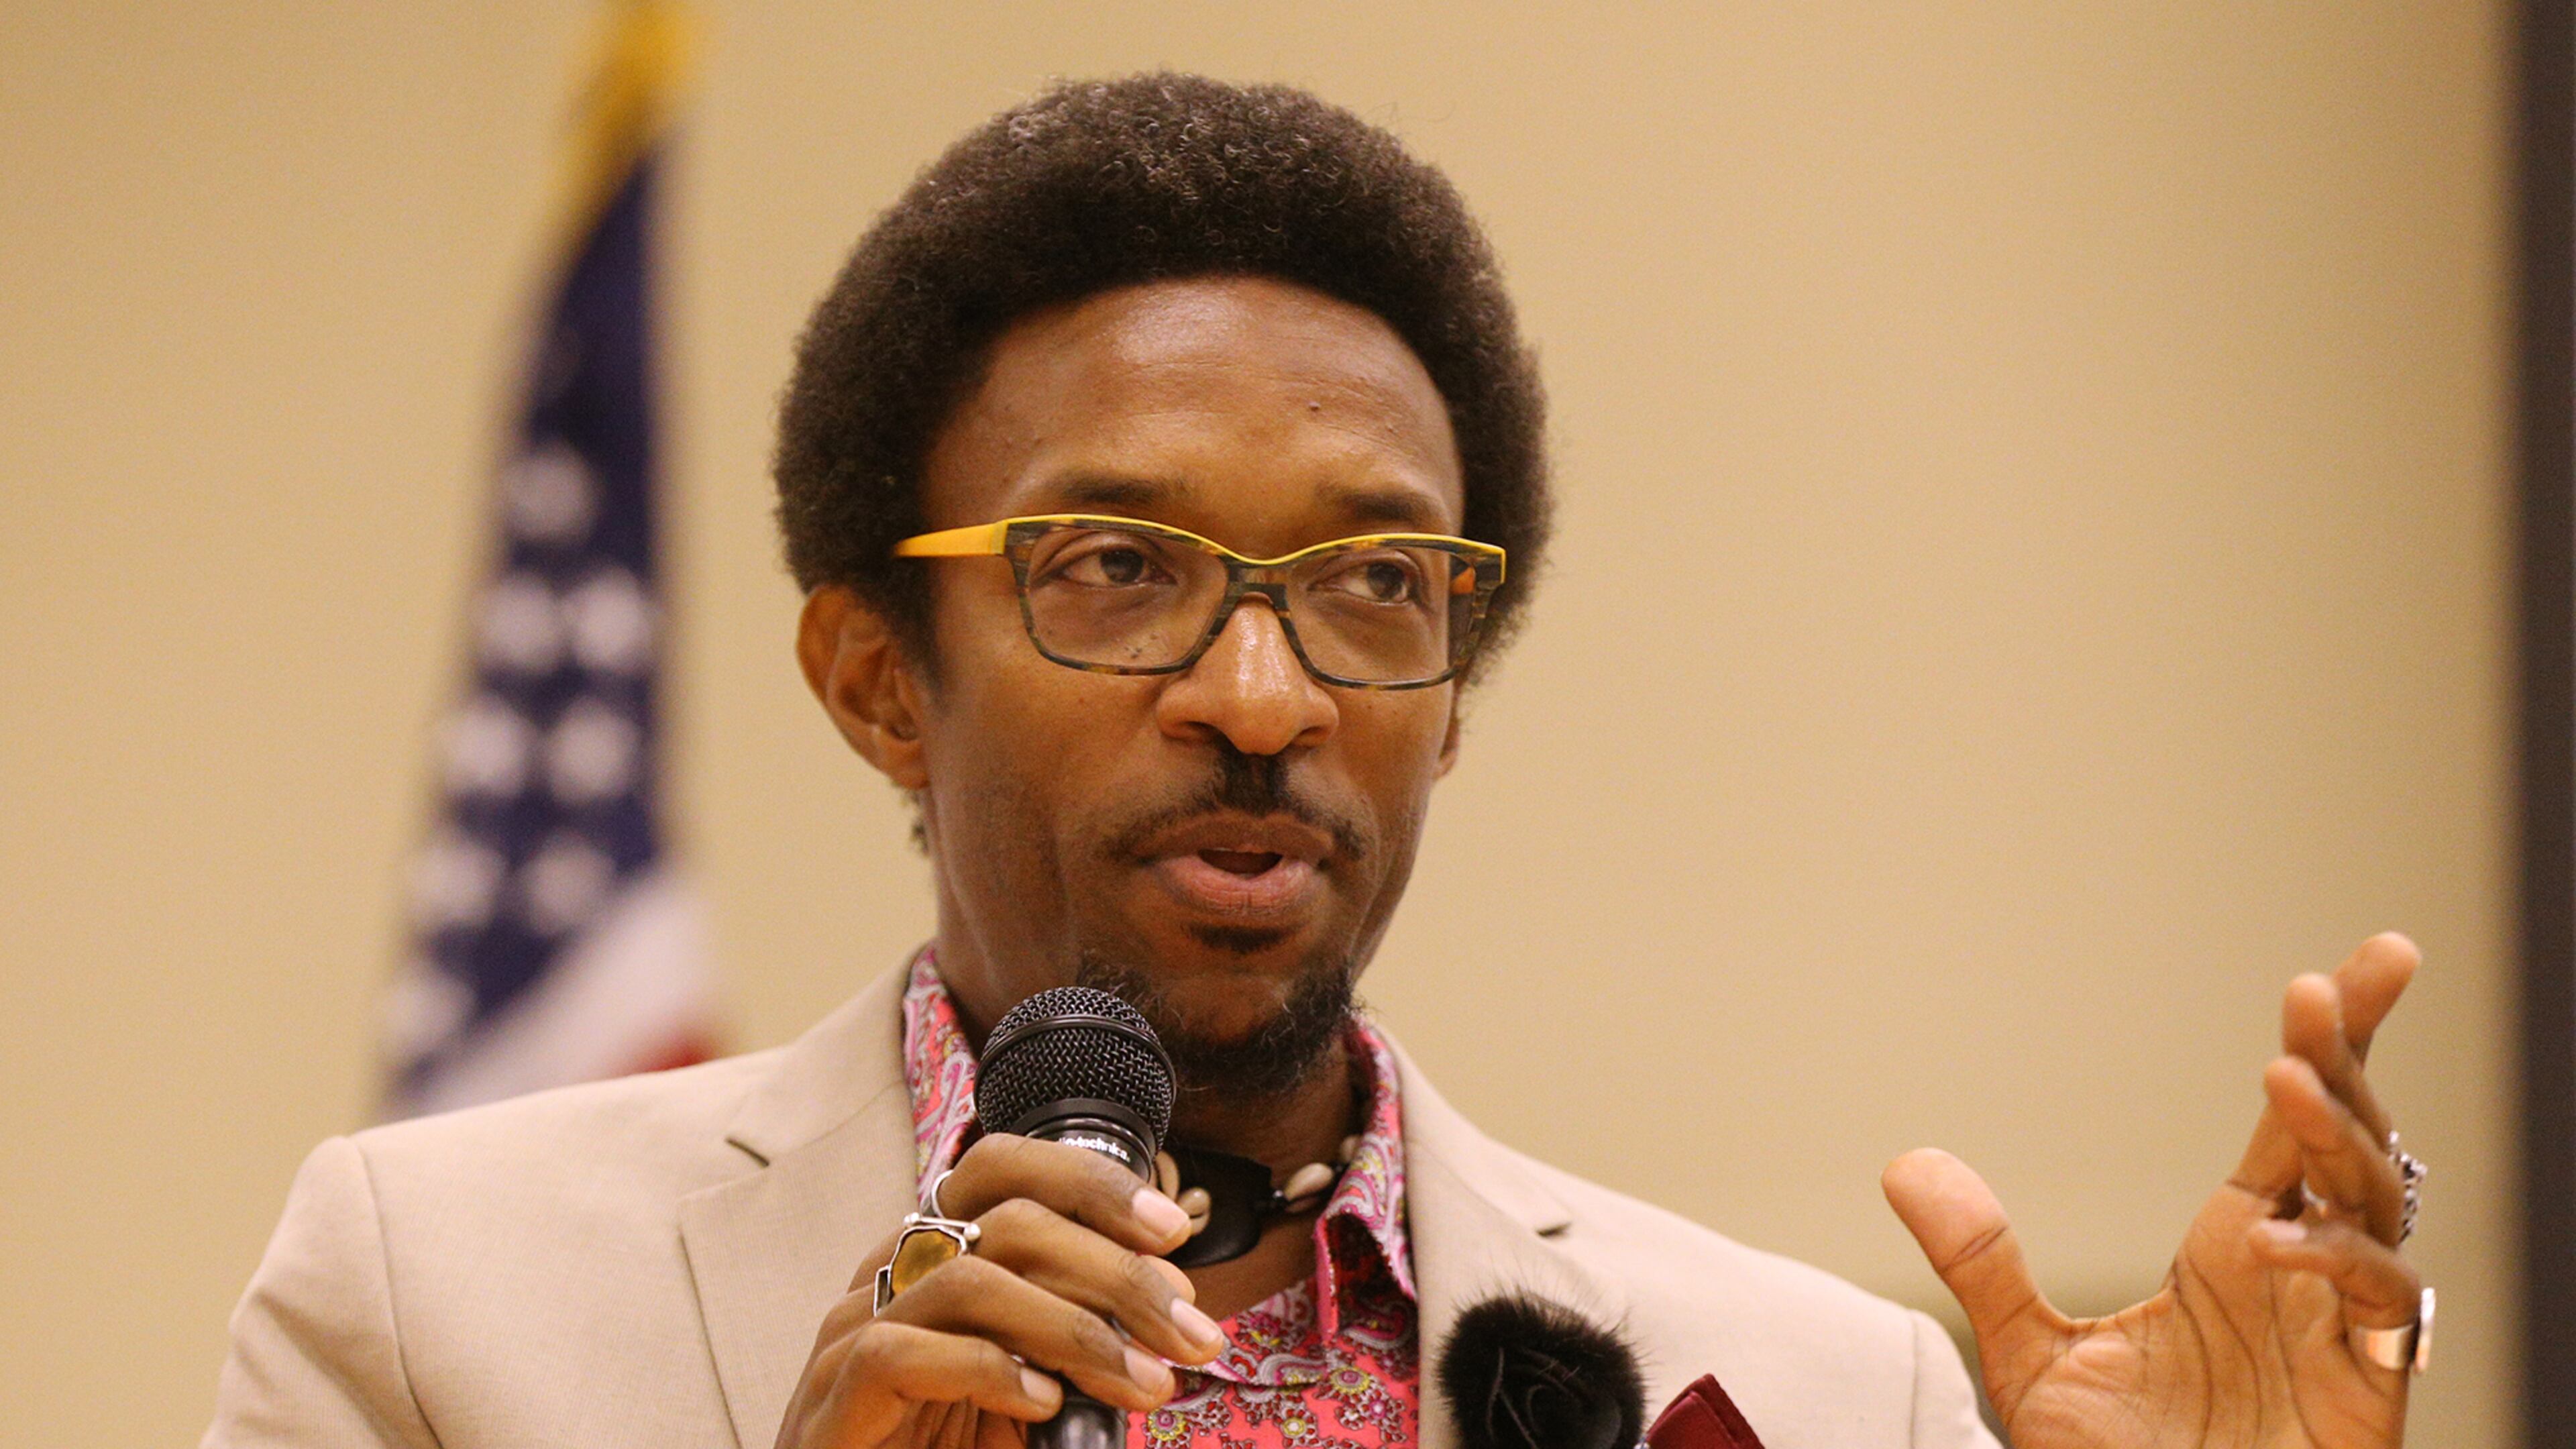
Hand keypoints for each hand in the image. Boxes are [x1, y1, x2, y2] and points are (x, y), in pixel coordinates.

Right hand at [774, 1133, 1226, 1448]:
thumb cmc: (940, 1445)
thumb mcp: (1024, 1381)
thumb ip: (1071, 1340)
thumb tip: (1169, 1315)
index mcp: (936, 1251)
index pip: (1005, 1168)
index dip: (1094, 1184)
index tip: (1175, 1233)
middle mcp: (892, 1271)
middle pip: (1012, 1221)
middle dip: (1121, 1274)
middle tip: (1192, 1335)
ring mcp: (853, 1328)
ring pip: (973, 1280)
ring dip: (1077, 1329)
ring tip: (1144, 1384)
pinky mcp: (835, 1390)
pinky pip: (904, 1349)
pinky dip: (990, 1370)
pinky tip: (1044, 1406)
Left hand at [1883, 933, 2426, 1448]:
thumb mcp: (2035, 1359)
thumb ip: (1983, 1261)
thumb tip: (1907, 1165)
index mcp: (2241, 1245)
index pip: (2299, 1119)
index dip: (2337, 1039)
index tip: (2370, 960)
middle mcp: (2302, 1273)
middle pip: (2351, 1138)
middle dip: (2348, 1058)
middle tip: (2324, 988)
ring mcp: (2339, 1330)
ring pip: (2377, 1206)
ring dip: (2338, 1141)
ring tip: (2284, 1086)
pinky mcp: (2366, 1392)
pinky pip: (2380, 1307)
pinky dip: (2338, 1262)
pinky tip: (2275, 1242)